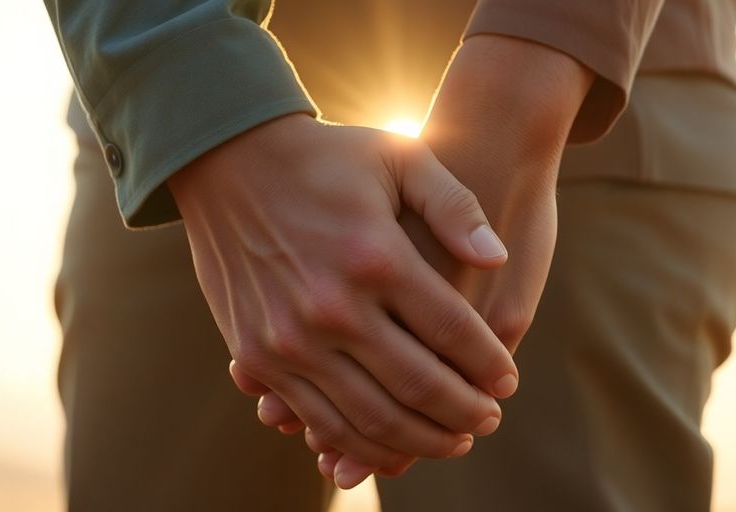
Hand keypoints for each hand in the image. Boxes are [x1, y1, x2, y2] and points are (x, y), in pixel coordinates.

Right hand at [242, 36, 594, 485]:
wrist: (227, 161)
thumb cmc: (325, 158)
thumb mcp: (399, 157)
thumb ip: (455, 206)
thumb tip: (497, 258)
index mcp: (375, 257)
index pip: (453, 332)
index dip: (490, 365)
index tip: (508, 381)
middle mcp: (332, 307)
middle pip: (419, 386)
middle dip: (465, 413)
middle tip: (488, 420)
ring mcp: (290, 339)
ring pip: (371, 419)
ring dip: (420, 441)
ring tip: (451, 440)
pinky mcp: (257, 355)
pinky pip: (317, 418)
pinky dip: (360, 443)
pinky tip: (391, 444)